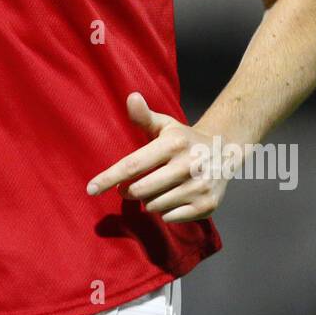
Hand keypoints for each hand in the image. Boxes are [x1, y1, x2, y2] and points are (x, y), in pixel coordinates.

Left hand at [86, 91, 230, 222]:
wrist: (224, 152)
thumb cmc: (183, 140)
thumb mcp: (165, 125)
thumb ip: (144, 116)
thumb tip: (131, 97)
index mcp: (173, 144)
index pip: (133, 165)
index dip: (109, 178)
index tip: (90, 189)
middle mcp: (188, 165)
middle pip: (140, 190)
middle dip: (128, 191)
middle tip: (128, 188)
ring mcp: (199, 187)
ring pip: (154, 206)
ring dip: (148, 201)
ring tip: (157, 188)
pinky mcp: (207, 205)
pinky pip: (170, 217)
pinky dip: (165, 211)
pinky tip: (172, 198)